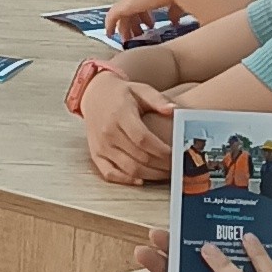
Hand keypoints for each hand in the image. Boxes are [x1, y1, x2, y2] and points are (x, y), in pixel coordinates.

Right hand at [79, 67, 174, 186]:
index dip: (162, 150)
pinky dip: (126, 180)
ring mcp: (101, 145)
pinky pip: (110, 173)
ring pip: (128, 168)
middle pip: (138, 156)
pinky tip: (141, 181)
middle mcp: (108, 132)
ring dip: (150, 175)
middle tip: (177, 167)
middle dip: (161, 165)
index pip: (143, 139)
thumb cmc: (121, 93)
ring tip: (166, 174)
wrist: (94, 94)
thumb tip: (174, 110)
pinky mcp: (95, 154)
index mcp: (120, 114)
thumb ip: (158, 100)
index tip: (177, 154)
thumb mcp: (141, 90)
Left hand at [103, 0, 188, 42]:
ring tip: (128, 39)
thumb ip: (174, 12)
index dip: (145, 15)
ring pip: (123, 14)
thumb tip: (174, 22)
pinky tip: (110, 34)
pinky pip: (113, 16)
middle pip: (132, 8)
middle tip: (138, 35)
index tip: (149, 26)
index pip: (143, 3)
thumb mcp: (178, 3)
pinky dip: (110, 25)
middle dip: (135, 23)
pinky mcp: (124, 5)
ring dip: (126, 27)